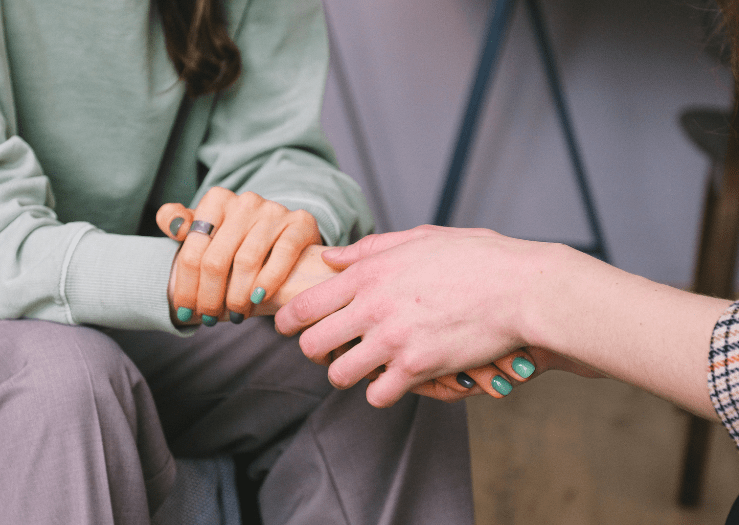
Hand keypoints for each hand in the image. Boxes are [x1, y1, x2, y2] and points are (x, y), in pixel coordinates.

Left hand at [157, 187, 321, 323]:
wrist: (286, 234)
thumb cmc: (237, 239)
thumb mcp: (206, 229)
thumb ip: (180, 223)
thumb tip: (173, 224)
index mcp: (216, 200)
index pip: (193, 251)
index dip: (186, 287)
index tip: (184, 312)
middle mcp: (245, 201)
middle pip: (216, 260)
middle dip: (210, 297)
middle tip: (210, 319)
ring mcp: (274, 210)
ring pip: (246, 261)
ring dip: (237, 297)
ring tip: (235, 315)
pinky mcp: (300, 222)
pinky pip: (282, 255)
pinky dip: (268, 281)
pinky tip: (258, 299)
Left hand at [275, 225, 596, 406]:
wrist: (523, 289)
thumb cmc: (477, 258)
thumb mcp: (420, 238)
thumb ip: (370, 249)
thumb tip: (332, 256)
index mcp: (369, 273)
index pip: (304, 304)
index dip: (287, 320)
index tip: (287, 327)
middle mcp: (372, 306)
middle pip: (311, 344)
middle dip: (314, 351)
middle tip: (327, 351)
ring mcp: (393, 339)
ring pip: (338, 374)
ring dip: (346, 374)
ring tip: (361, 367)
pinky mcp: (417, 368)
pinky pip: (377, 394)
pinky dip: (381, 391)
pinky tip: (393, 380)